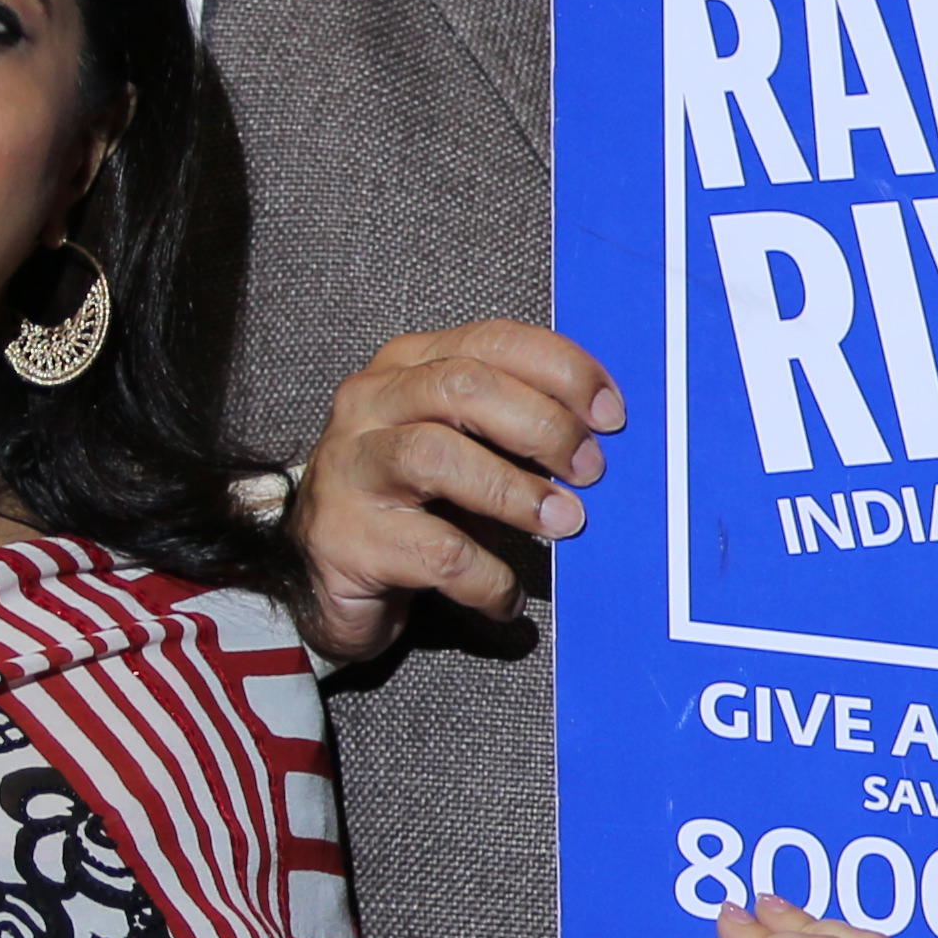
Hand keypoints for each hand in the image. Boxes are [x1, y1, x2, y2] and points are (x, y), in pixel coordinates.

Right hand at [287, 321, 626, 664]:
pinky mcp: (345, 537)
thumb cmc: (414, 504)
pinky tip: (507, 596)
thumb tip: (602, 440)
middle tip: (589, 471)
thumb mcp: (470, 450)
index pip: (491, 342)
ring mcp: (350, 468)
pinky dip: (488, 576)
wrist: (327, 576)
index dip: (562, 371)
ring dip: (516, 492)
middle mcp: (371, 404)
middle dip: (544, 427)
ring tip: (563, 522)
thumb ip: (521, 430)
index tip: (610, 415)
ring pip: (437, 456)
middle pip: (464, 386)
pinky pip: (436, 551)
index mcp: (409, 366)